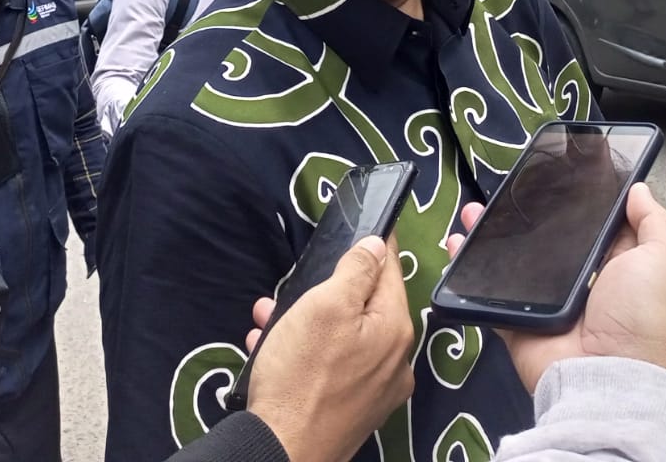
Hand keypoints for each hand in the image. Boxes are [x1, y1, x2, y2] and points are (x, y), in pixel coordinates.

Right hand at [243, 237, 414, 461]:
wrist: (282, 452)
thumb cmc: (303, 374)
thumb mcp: (326, 307)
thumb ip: (356, 271)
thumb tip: (378, 245)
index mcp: (396, 329)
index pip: (391, 270)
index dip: (375, 245)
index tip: (364, 227)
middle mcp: (395, 361)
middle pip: (365, 306)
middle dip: (327, 291)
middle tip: (294, 286)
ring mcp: (375, 391)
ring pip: (343, 338)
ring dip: (307, 321)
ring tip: (269, 315)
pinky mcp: (352, 411)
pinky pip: (333, 367)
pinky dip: (307, 353)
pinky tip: (272, 349)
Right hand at [447, 184, 665, 392]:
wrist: (606, 382)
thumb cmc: (645, 323)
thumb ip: (655, 222)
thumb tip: (639, 190)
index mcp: (626, 267)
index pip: (603, 223)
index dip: (586, 199)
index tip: (564, 172)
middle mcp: (590, 284)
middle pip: (555, 238)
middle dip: (534, 213)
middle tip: (512, 187)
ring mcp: (553, 303)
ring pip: (518, 259)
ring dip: (494, 234)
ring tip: (476, 211)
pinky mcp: (523, 320)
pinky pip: (490, 291)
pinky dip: (470, 269)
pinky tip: (459, 244)